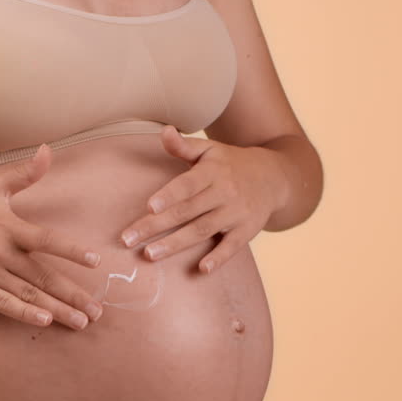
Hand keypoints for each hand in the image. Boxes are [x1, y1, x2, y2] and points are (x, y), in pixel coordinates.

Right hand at [0, 144, 104, 329]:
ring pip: (27, 294)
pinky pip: (2, 304)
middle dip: (72, 294)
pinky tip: (44, 320)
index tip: (95, 261)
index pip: (46, 239)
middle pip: (42, 276)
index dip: (71, 251)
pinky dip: (24, 313)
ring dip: (56, 310)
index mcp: (9, 227)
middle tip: (96, 310)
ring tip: (80, 322)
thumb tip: (47, 150)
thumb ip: (24, 173)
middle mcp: (0, 251)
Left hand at [120, 125, 283, 273]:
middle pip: (187, 211)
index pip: (187, 185)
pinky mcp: (247, 231)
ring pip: (203, 230)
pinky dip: (218, 258)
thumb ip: (184, 146)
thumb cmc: (230, 164)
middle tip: (128, 240)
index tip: (149, 207)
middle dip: (156, 225)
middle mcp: (224, 192)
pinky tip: (201, 269)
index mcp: (212, 171)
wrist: (273, 177)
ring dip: (176, 243)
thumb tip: (164, 131)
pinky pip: (232, 246)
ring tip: (150, 254)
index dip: (169, 196)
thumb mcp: (209, 150)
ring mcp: (236, 213)